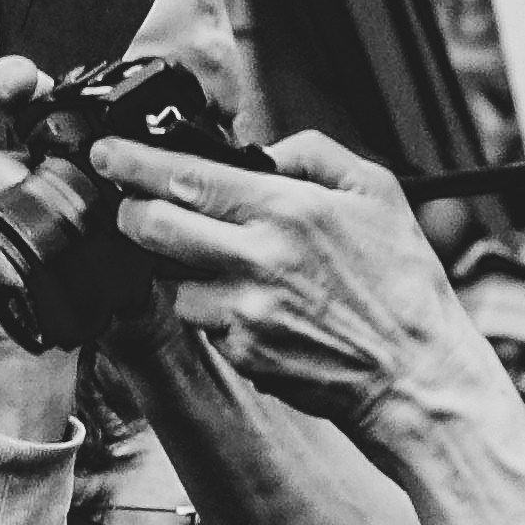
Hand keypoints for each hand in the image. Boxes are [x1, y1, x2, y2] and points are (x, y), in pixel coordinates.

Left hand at [90, 121, 485, 434]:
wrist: (418, 374)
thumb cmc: (403, 284)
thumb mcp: (377, 192)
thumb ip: (313, 154)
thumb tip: (262, 150)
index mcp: (288, 209)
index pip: (184, 176)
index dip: (131, 162)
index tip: (106, 154)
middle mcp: (258, 259)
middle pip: (151, 227)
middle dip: (131, 212)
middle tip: (134, 205)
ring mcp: (245, 311)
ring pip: (170, 280)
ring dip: (180, 268)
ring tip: (225, 265)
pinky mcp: (242, 354)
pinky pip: (204, 322)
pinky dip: (215, 310)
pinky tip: (256, 307)